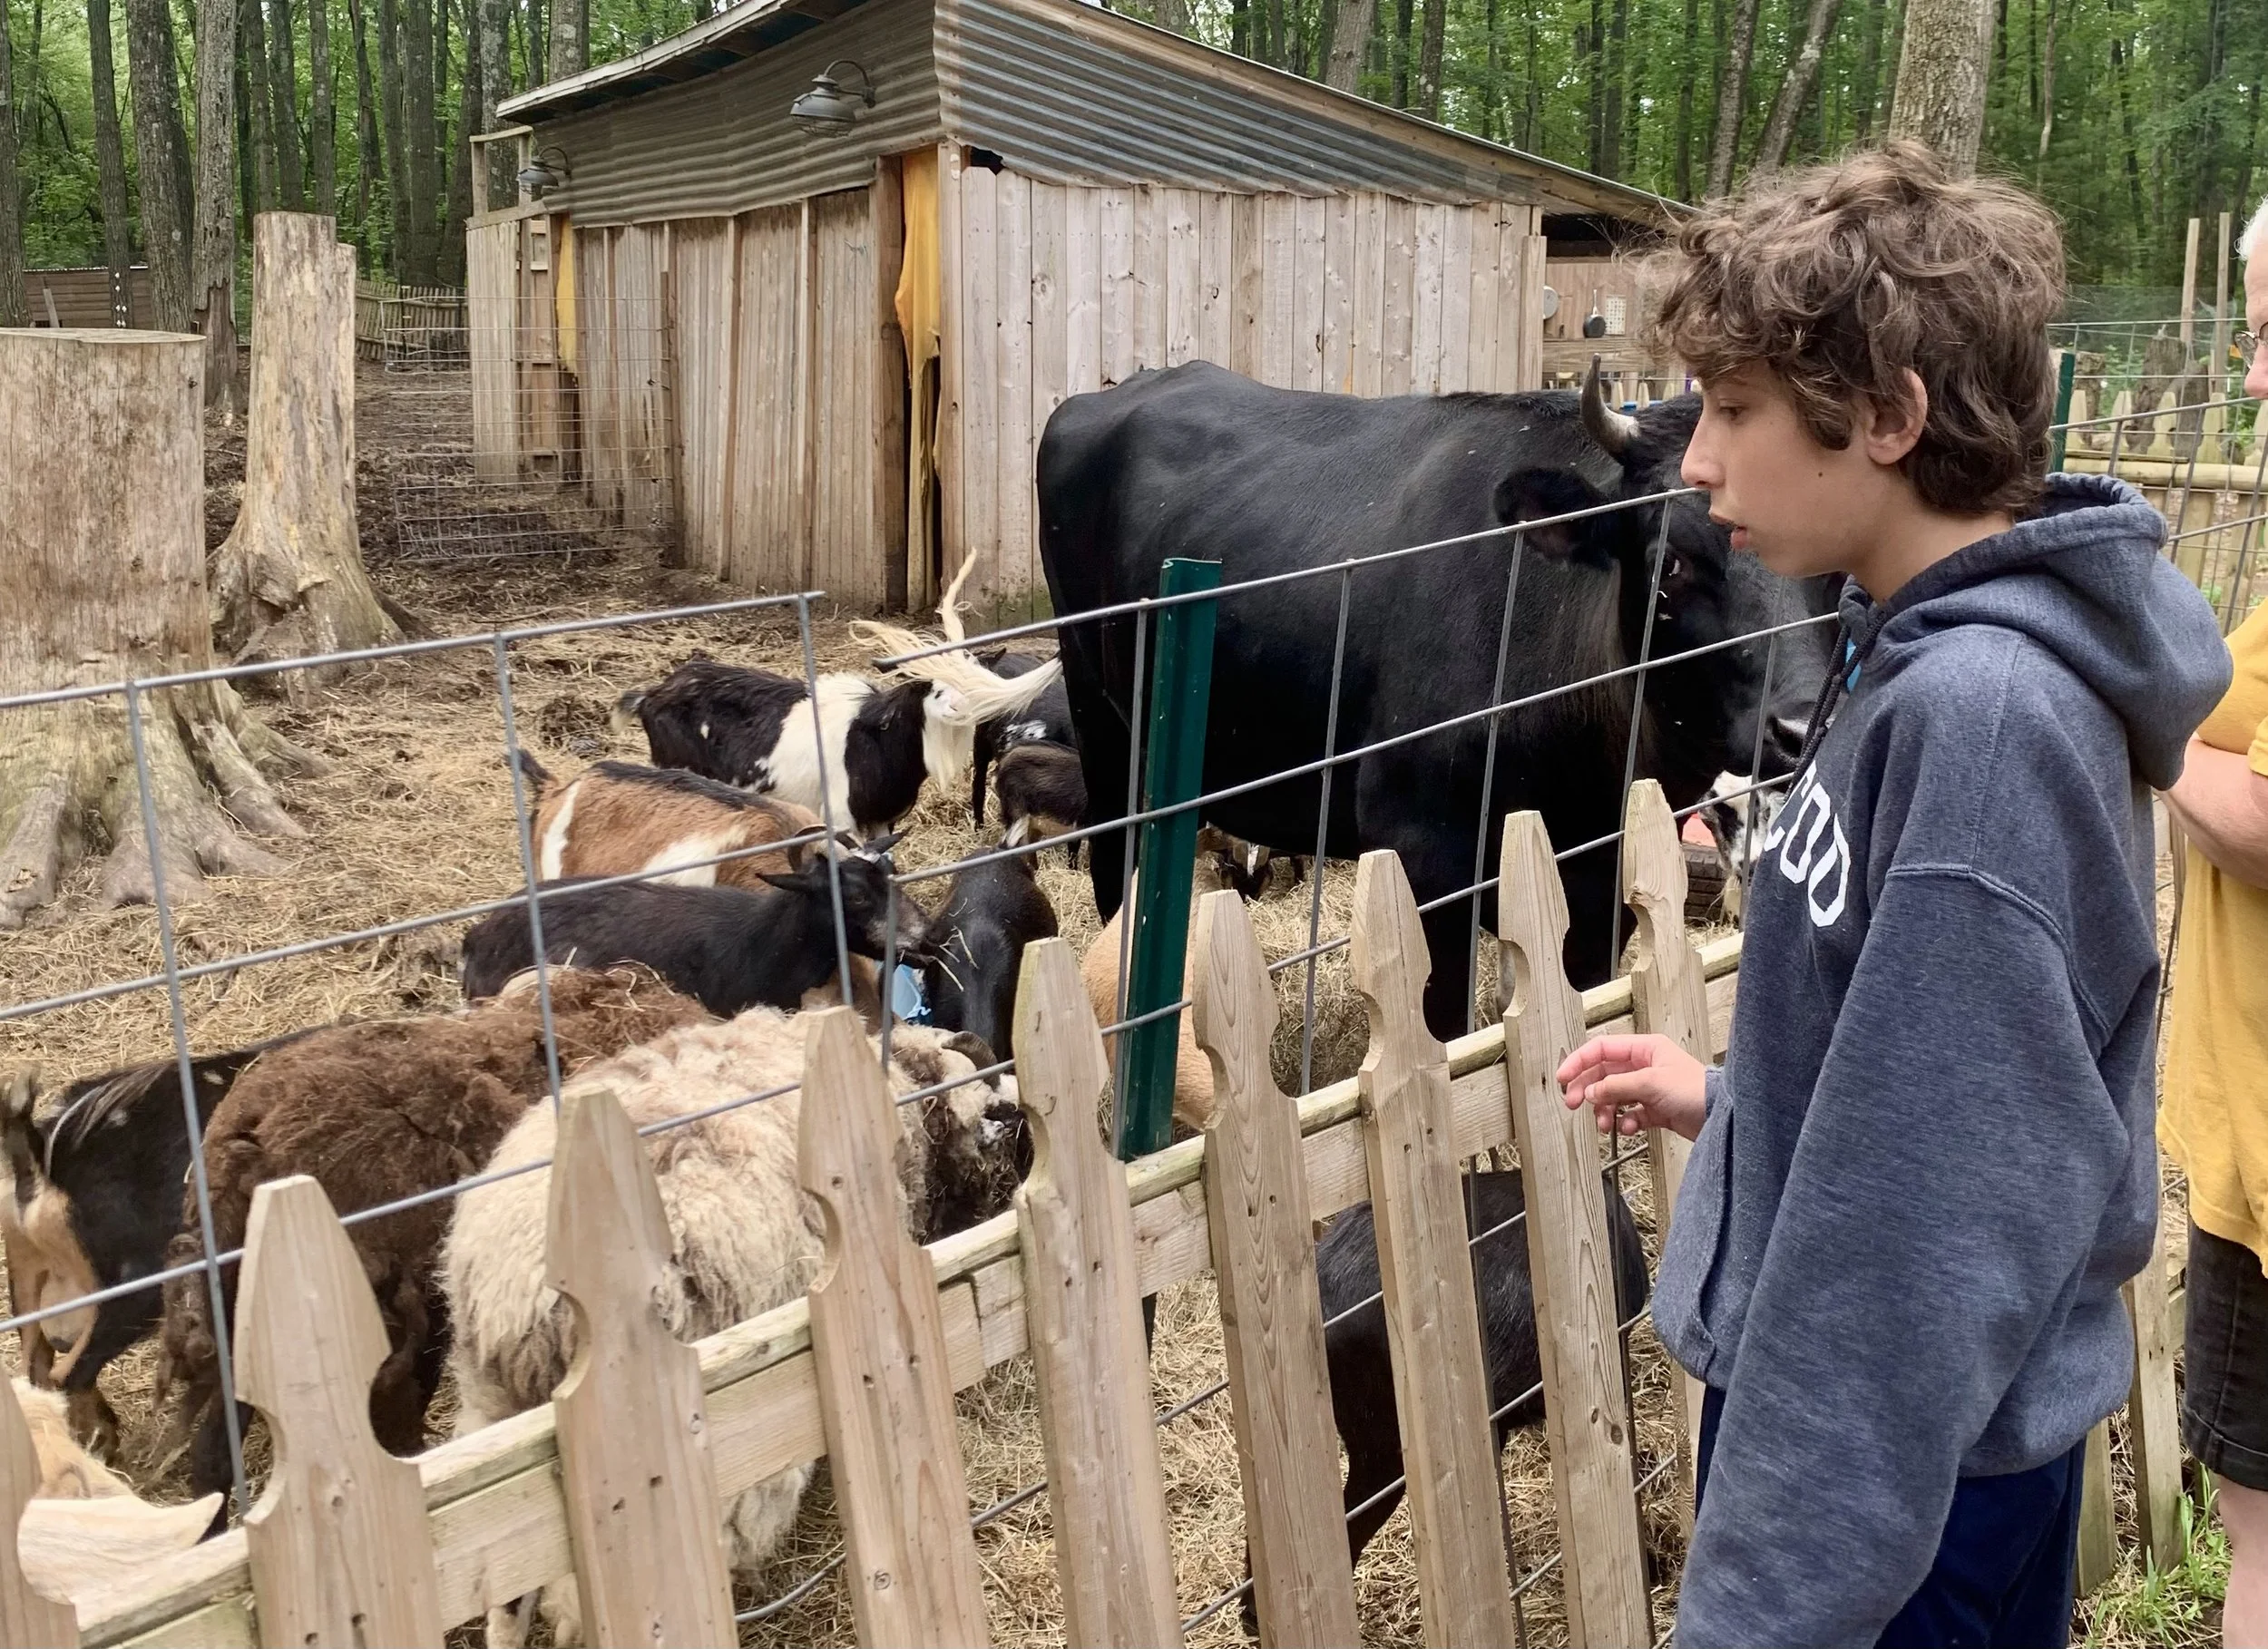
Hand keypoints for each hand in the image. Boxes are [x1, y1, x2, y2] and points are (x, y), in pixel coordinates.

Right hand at [1556, 1034, 1708, 1141]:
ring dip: (1605, 1110)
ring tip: (1605, 1124)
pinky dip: (1625, 1122)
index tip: (1563, 1078)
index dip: (1579, 1062)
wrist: (1722, 1117)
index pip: (1601, 1049)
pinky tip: (1629, 1127)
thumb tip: (1591, 1092)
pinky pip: (1630, 1114)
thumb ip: (1616, 1086)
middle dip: (1588, 1090)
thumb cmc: (1698, 1091)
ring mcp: (1650, 1088)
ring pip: (1614, 1096)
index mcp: (1644, 1049)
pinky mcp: (1657, 1109)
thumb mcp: (1651, 1082)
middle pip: (1604, 1074)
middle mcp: (1645, 1066)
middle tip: (1574, 1104)